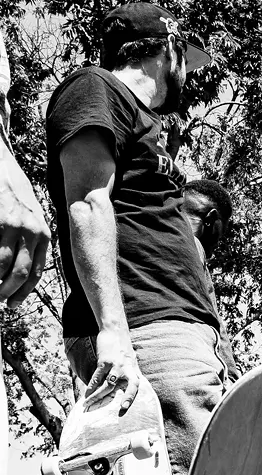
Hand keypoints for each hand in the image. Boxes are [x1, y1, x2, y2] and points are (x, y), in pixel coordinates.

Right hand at [0, 146, 49, 305]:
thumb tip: (21, 271)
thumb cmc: (17, 196)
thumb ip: (32, 243)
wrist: (4, 170)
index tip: (13, 304)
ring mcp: (13, 226)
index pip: (36, 273)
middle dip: (8, 291)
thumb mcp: (33, 219)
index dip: (23, 292)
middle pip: (20, 273)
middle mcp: (32, 232)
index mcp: (44, 236)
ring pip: (3, 264)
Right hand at [84, 329, 140, 413]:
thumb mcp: (131, 362)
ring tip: (87, 405)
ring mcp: (116, 365)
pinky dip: (91, 387)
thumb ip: (131, 375)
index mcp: (134, 371)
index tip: (124, 407)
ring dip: (96, 396)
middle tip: (110, 411)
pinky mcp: (104, 361)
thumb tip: (131, 390)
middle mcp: (127, 369)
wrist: (115, 331)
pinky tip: (86, 394)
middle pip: (126, 386)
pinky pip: (96, 377)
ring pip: (107, 384)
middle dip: (118, 398)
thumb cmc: (123, 349)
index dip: (131, 396)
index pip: (136, 386)